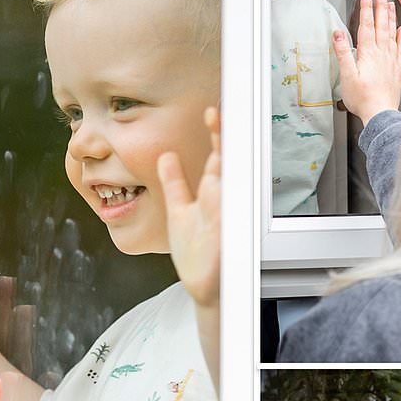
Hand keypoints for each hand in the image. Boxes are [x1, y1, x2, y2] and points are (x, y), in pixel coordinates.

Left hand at [156, 106, 221, 308]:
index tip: (212, 112)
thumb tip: (166, 156)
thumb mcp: (179, 211)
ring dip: (231, 157)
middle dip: (226, 137)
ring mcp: (229, 216)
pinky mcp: (229, 235)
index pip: (218, 155)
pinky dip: (232, 195)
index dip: (216, 133)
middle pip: (229, 160)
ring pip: (234, 179)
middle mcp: (224, 200)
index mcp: (213, 193)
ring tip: (225, 131)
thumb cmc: (197, 253)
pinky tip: (227, 175)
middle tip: (220, 112)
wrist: (206, 289)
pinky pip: (233, 211)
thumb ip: (174, 184)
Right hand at [332, 0, 400, 126]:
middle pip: (381, 25)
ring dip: (391, 17)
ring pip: (392, 33)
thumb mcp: (347, 75)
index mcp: (368, 53)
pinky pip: (400, 47)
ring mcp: (391, 60)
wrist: (381, 113)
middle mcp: (382, 53)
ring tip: (392, 4)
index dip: (366, 8)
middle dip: (380, 7)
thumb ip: (343, 53)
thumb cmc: (362, 98)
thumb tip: (337, 33)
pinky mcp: (397, 68)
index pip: (366, 25)